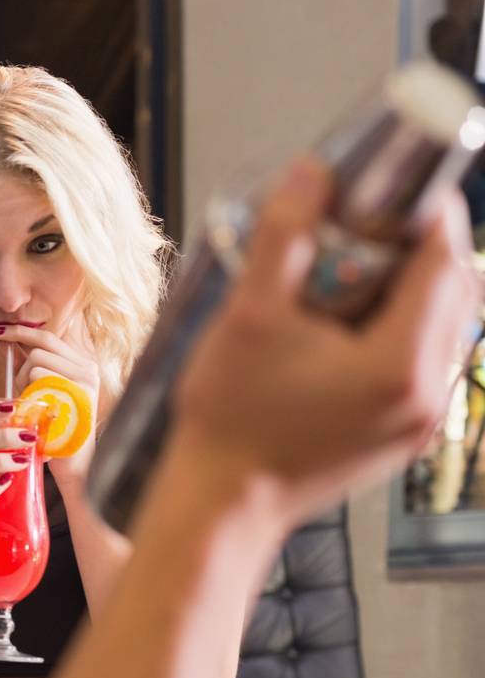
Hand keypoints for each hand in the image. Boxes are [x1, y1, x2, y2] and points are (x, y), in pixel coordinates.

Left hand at [0, 316, 102, 483]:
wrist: (72, 463)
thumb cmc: (51, 426)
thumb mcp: (40, 390)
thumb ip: (28, 366)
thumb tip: (4, 341)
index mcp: (83, 363)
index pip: (48, 336)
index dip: (21, 331)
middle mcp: (89, 368)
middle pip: (40, 347)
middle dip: (21, 366)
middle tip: (19, 388)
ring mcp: (86, 381)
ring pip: (37, 362)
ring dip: (23, 381)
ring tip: (31, 405)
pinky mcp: (79, 395)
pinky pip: (40, 378)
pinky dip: (29, 392)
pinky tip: (35, 409)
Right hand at [175, 159, 480, 528]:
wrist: (222, 502)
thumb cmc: (230, 421)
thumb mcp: (248, 315)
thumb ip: (284, 237)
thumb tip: (309, 174)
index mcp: (400, 365)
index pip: (447, 263)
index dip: (427, 214)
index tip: (394, 187)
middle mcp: (425, 396)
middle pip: (455, 293)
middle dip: (417, 249)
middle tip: (362, 226)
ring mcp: (418, 421)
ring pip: (441, 328)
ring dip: (407, 290)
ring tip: (345, 275)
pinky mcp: (400, 434)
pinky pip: (419, 363)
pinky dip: (395, 330)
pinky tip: (341, 325)